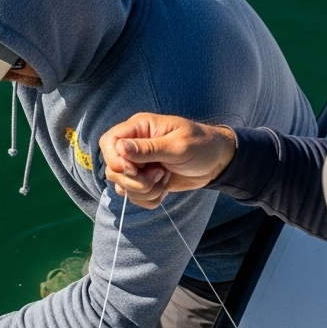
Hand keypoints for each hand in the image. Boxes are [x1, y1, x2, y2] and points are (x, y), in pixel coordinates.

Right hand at [98, 113, 236, 207]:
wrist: (218, 162)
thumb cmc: (202, 145)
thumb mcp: (178, 146)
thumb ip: (148, 148)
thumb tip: (120, 147)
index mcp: (140, 128)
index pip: (109, 142)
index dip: (115, 159)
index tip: (133, 169)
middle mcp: (134, 146)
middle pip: (112, 168)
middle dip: (134, 180)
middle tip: (159, 175)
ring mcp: (139, 165)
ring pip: (122, 186)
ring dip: (143, 191)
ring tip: (164, 180)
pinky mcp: (145, 181)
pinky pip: (134, 197)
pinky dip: (149, 199)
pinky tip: (164, 189)